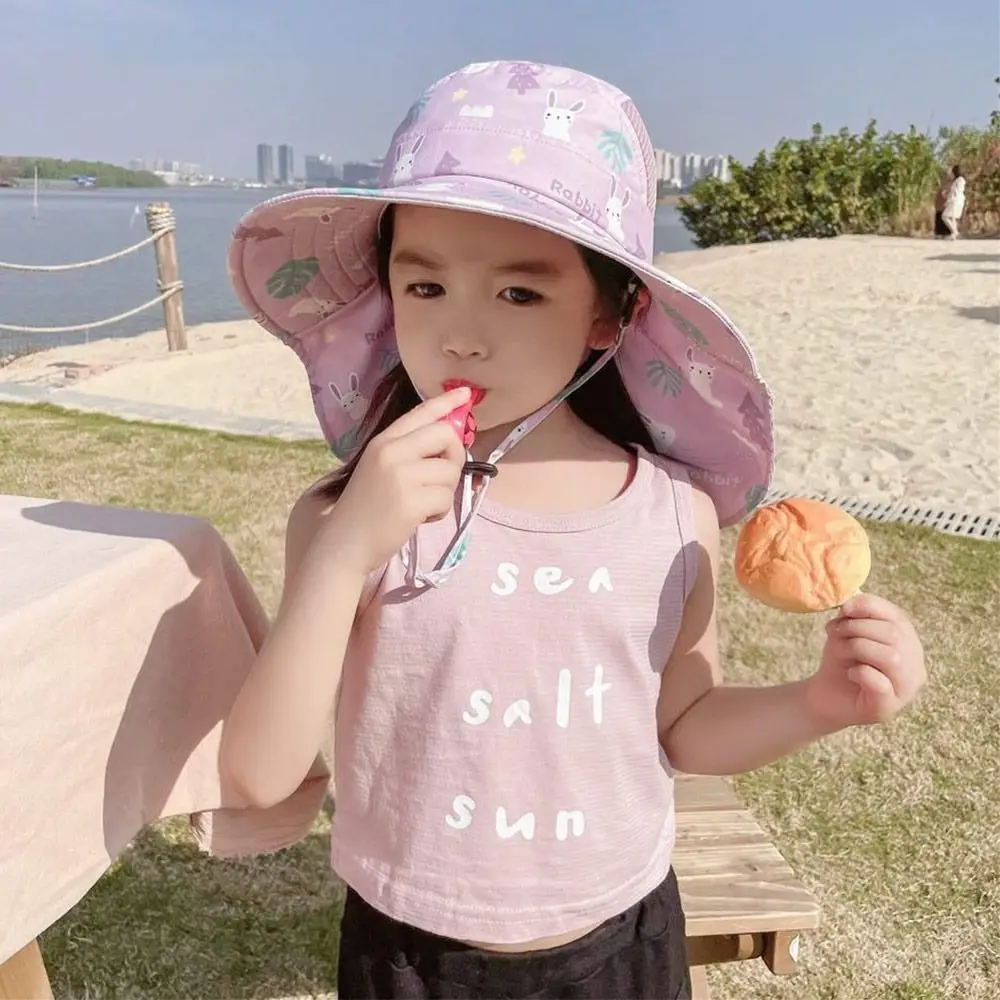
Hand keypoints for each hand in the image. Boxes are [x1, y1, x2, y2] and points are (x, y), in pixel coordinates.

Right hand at [322, 386, 469, 574]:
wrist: (343, 543)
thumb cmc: (365, 509)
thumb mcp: (379, 469)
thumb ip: (408, 452)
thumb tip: (449, 439)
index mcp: (382, 441)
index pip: (420, 413)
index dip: (446, 402)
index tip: (466, 393)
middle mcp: (390, 451)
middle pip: (446, 435)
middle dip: (455, 457)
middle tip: (441, 478)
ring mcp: (400, 475)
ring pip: (450, 472)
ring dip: (444, 492)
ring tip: (422, 504)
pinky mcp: (410, 501)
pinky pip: (446, 498)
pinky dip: (439, 512)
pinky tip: (420, 518)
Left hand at [802, 594, 925, 731]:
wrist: (826, 694)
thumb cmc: (842, 660)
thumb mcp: (846, 632)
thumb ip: (855, 615)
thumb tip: (852, 602)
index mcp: (908, 642)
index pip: (898, 617)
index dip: (870, 607)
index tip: (844, 609)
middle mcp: (915, 665)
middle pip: (894, 635)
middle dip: (857, 628)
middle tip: (835, 632)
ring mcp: (906, 690)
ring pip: (892, 658)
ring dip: (856, 647)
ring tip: (839, 650)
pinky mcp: (889, 708)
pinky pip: (880, 683)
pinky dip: (860, 672)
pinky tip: (850, 672)